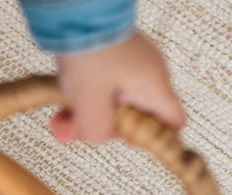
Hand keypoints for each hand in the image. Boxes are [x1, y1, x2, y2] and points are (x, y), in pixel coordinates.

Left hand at [52, 32, 184, 143]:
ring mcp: (130, 67)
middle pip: (132, 117)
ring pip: (111, 105)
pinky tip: (59, 112)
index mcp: (153, 87)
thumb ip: (98, 130)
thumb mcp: (90, 104)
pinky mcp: (113, 61)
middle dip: (101, 129)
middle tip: (72, 132)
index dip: (152, 137)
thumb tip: (99, 137)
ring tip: (59, 123)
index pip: (172, 121)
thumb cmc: (90, 55)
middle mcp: (148, 76)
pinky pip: (101, 90)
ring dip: (85, 119)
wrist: (76, 17)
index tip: (126, 141)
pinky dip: (82, 103)